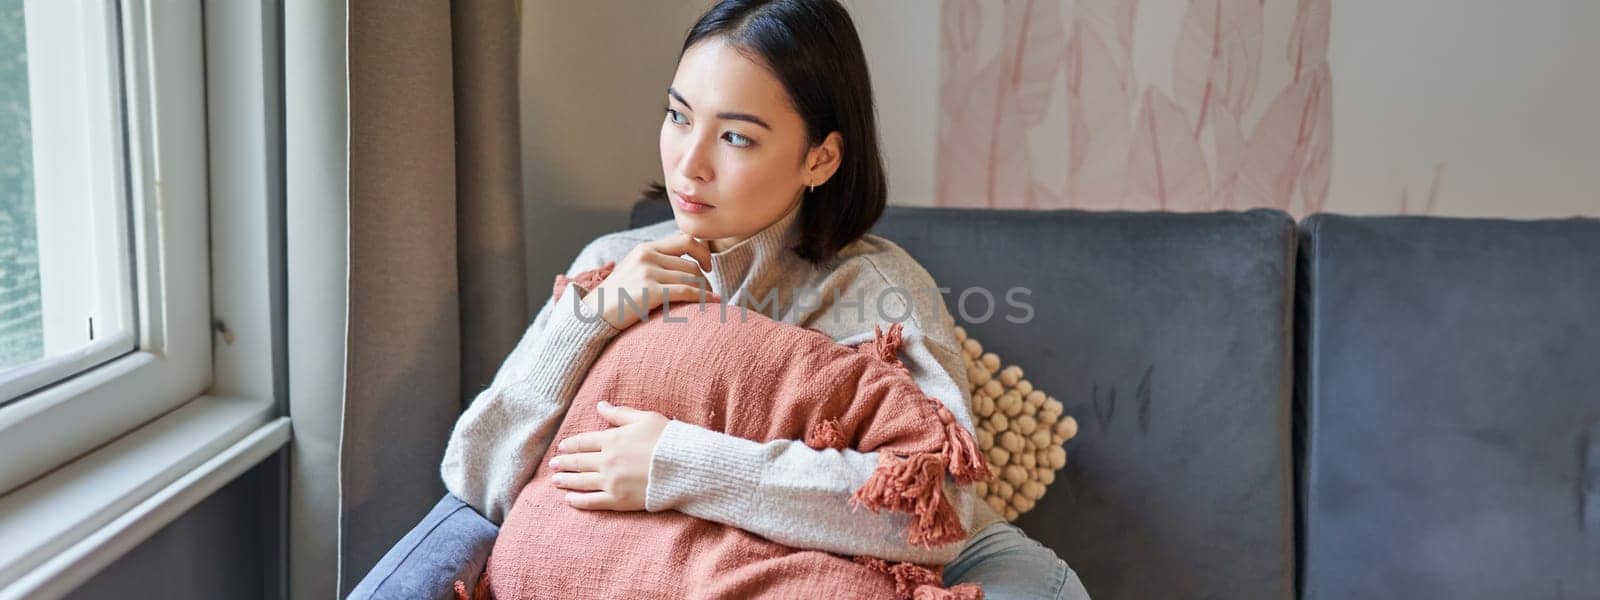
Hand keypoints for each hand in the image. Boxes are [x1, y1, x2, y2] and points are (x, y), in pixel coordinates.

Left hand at [549, 401, 670, 510]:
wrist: (684, 467)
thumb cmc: (667, 439)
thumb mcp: (645, 418)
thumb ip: (619, 414)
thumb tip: (600, 405)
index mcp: (612, 439)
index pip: (583, 441)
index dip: (571, 445)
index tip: (562, 447)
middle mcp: (606, 461)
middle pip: (578, 462)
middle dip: (564, 463)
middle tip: (553, 465)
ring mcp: (611, 482)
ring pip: (581, 481)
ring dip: (566, 481)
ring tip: (556, 480)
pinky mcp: (618, 500)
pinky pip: (592, 502)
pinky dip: (578, 501)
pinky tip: (569, 500)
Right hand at [582, 232, 718, 330]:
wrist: (592, 315)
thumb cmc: (616, 298)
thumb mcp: (633, 271)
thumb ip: (655, 264)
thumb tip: (687, 266)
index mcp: (644, 248)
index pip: (685, 239)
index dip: (703, 251)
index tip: (707, 266)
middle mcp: (647, 256)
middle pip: (691, 264)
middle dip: (705, 279)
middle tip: (708, 293)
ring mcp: (647, 273)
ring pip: (692, 278)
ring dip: (705, 291)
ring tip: (709, 301)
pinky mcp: (649, 292)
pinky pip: (686, 291)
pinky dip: (702, 298)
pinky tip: (711, 304)